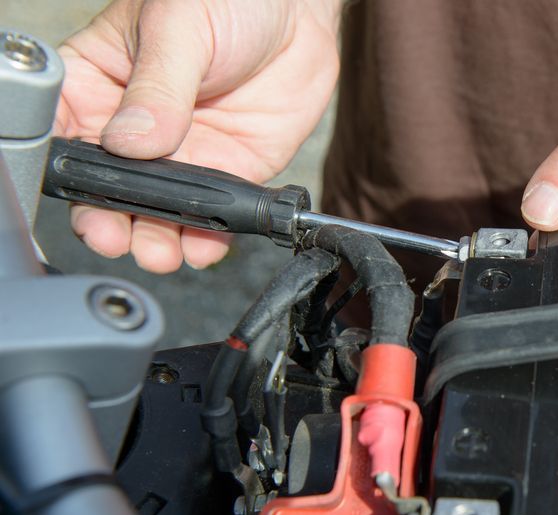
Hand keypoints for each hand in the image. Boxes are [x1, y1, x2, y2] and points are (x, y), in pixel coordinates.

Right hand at [56, 0, 337, 271]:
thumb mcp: (179, 28)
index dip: (64, 170)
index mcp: (100, 82)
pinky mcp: (230, 169)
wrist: (297, 7)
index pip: (64, 133)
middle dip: (108, 219)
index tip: (75, 194)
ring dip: (155, 238)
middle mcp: (136, 127)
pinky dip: (207, 238)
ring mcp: (183, 153)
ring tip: (160, 251)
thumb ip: (157, 87)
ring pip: (158, 211)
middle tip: (115, 236)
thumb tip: (132, 141)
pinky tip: (203, 246)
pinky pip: (213, 215)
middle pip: (107, 188)